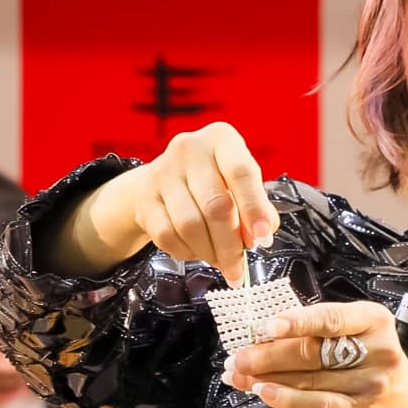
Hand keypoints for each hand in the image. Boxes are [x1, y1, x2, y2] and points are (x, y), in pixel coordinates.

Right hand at [127, 122, 279, 285]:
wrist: (164, 178)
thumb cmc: (214, 181)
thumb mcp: (241, 184)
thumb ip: (257, 207)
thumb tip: (259, 237)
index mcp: (221, 139)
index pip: (241, 173)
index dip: (254, 209)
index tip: (263, 239)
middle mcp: (189, 148)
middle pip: (215, 206)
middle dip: (230, 245)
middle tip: (238, 269)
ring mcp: (162, 172)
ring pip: (189, 225)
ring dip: (209, 252)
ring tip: (220, 261)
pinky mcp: (145, 197)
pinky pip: (167, 236)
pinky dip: (187, 252)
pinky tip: (197, 251)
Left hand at [222, 301, 407, 407]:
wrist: (402, 400)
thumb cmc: (365, 356)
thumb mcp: (353, 332)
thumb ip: (316, 330)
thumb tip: (260, 334)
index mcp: (373, 319)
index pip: (330, 318)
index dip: (295, 322)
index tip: (264, 327)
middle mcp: (377, 350)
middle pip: (313, 351)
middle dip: (268, 354)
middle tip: (237, 357)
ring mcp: (371, 384)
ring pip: (309, 379)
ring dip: (267, 377)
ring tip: (238, 376)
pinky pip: (318, 405)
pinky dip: (287, 399)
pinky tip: (263, 392)